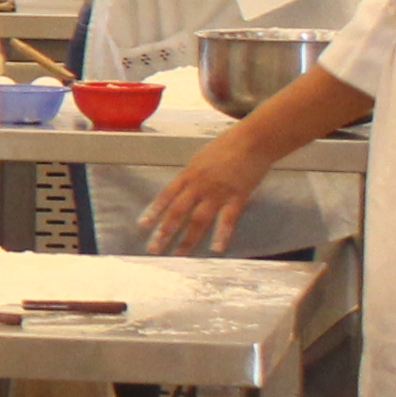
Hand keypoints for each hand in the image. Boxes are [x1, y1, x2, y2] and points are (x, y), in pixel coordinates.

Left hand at [138, 138, 270, 254]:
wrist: (252, 140)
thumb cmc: (226, 148)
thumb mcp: (200, 160)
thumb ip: (190, 177)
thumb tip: (180, 192)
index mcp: (188, 174)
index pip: (166, 196)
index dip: (154, 211)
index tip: (142, 226)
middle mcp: (199, 185)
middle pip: (178, 212)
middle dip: (164, 231)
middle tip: (154, 249)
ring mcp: (218, 192)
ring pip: (199, 220)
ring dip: (188, 239)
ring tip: (179, 255)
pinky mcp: (238, 197)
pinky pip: (228, 219)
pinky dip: (222, 234)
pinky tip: (216, 249)